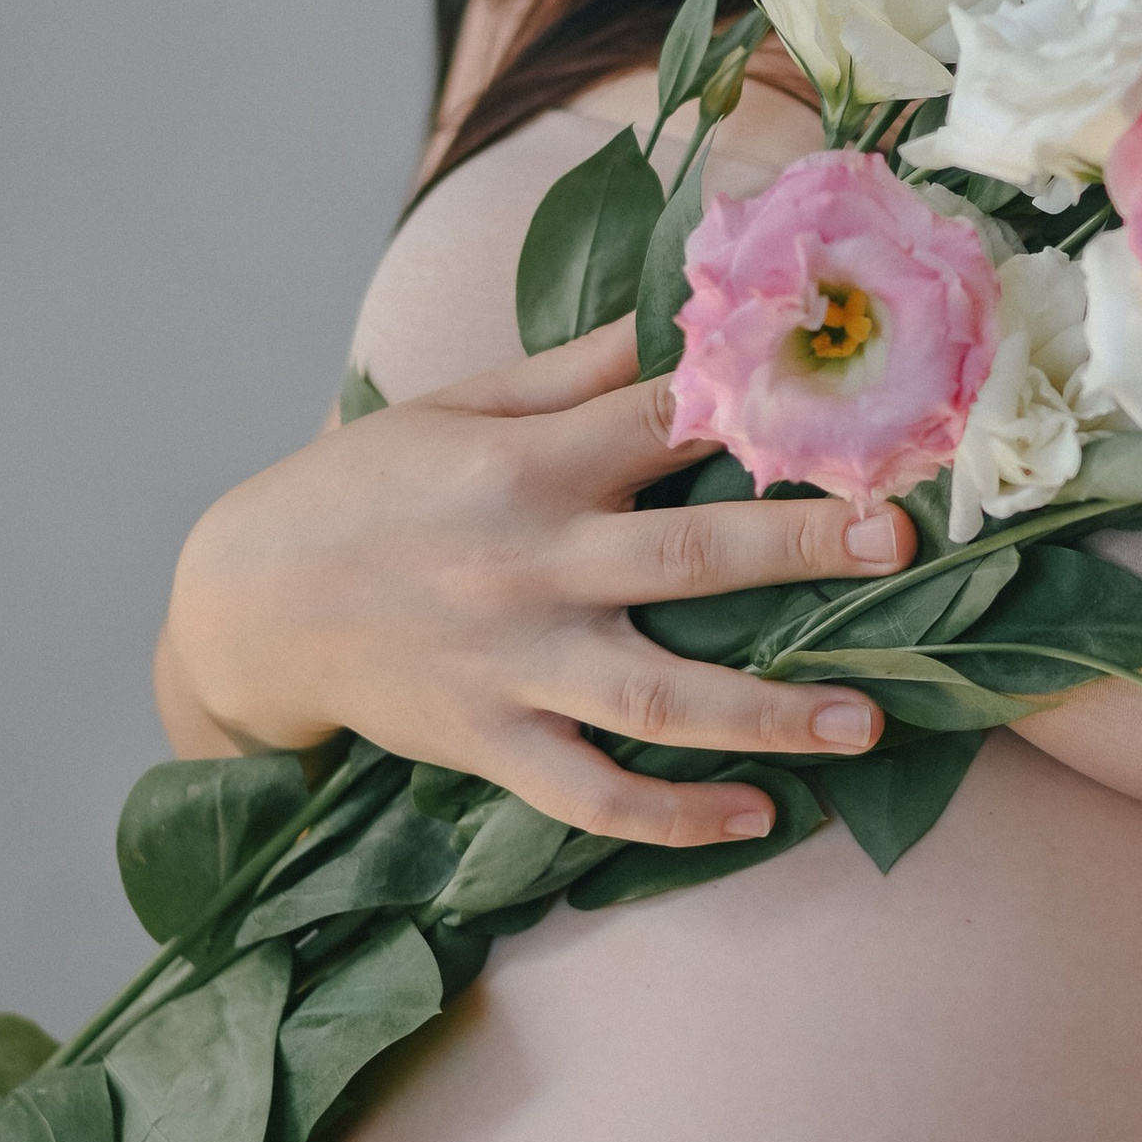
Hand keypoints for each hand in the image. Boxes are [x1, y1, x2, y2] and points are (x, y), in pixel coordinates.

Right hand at [160, 324, 915, 845]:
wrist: (244, 605)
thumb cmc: (362, 489)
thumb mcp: (453, 408)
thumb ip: (568, 375)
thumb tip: (670, 326)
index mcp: (527, 465)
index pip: (660, 426)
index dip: (756, 414)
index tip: (854, 410)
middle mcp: (532, 564)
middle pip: (690, 557)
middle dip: (802, 547)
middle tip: (897, 544)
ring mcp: (515, 664)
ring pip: (661, 698)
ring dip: (771, 715)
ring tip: (866, 722)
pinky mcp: (492, 742)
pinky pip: (594, 795)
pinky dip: (675, 816)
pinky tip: (757, 816)